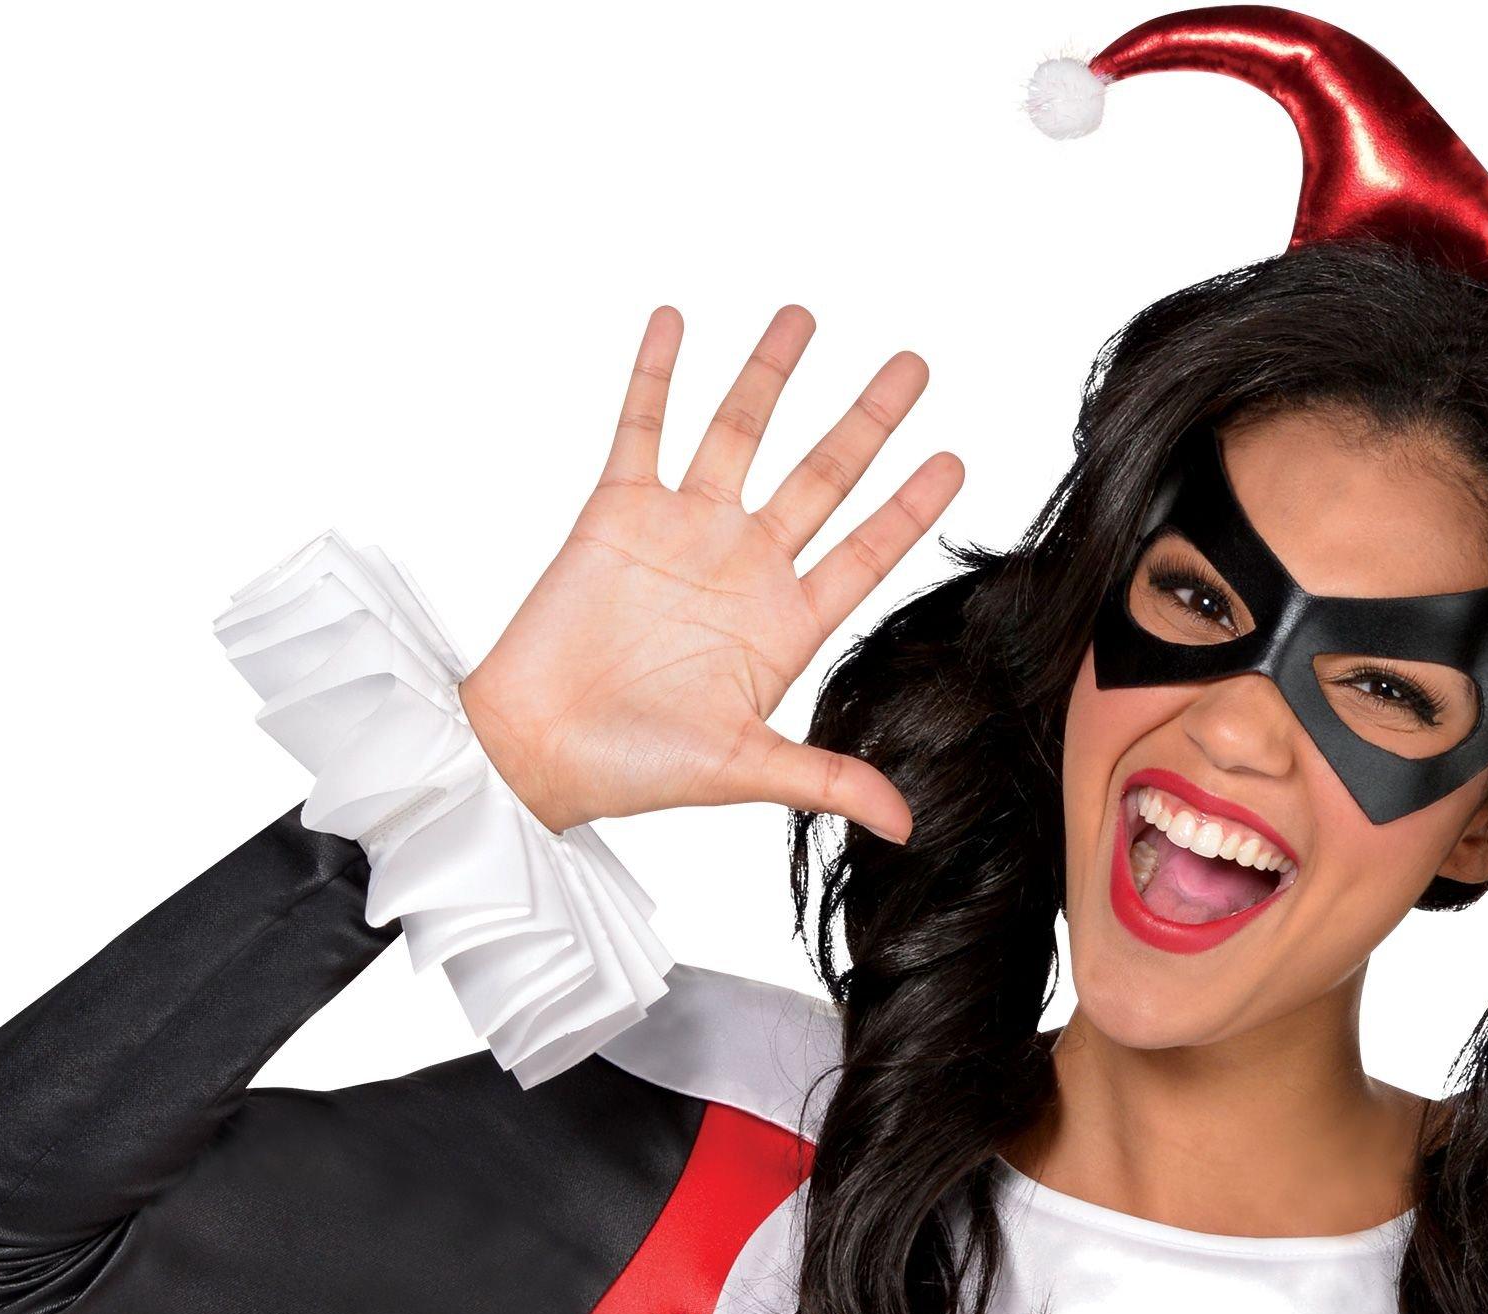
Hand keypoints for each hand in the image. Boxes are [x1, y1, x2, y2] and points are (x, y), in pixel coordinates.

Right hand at [456, 303, 964, 840]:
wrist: (531, 751)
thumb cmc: (632, 768)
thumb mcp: (743, 769)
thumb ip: (826, 778)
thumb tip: (906, 823)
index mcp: (783, 623)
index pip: (863, 551)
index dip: (908, 506)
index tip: (956, 459)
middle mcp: (742, 566)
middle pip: (821, 476)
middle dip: (867, 420)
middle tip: (915, 365)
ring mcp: (682, 532)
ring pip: (739, 434)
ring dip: (770, 375)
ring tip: (807, 316)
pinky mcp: (615, 512)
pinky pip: (641, 427)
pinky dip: (656, 375)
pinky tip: (677, 322)